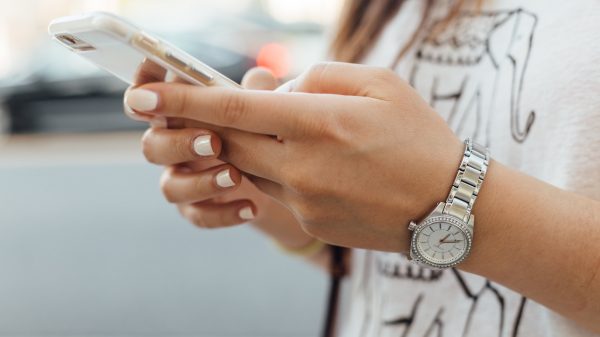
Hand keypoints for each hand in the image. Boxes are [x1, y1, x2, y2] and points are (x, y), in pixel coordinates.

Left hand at [125, 62, 463, 251]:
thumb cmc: (420, 137)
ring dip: (249, 146)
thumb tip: (275, 88)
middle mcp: (303, 164)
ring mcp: (304, 199)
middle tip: (198, 110)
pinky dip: (279, 170)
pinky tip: (316, 164)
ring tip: (288, 133)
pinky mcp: (309, 221)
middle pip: (229, 140)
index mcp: (320, 122)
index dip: (183, 100)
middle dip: (206, 124)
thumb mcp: (380, 84)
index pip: (234, 108)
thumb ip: (319, 76)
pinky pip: (275, 190)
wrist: (450, 207)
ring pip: (248, 166)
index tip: (142, 97)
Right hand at [125, 63, 314, 249]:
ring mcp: (183, 179)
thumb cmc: (261, 131)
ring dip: (200, 182)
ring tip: (236, 177)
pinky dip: (223, 213)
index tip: (149, 91)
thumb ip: (257, 93)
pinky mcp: (197, 208)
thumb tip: (260, 77)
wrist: (280, 179)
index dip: (142, 91)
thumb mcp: (263, 109)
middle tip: (214, 142)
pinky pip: (197, 215)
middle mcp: (173, 145)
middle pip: (152, 146)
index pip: (148, 99)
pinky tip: (250, 207)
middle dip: (179, 143)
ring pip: (170, 186)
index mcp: (180, 113)